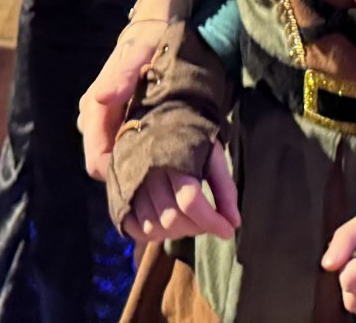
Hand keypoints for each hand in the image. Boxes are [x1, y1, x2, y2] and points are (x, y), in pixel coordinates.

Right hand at [78, 19, 166, 179]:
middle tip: (166, 174)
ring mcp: (105, 121)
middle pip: (107, 165)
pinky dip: (142, 152)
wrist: (154, 26)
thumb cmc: (148, 40)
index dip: (120, 176)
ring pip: (117, 157)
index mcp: (95, 108)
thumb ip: (123, 74)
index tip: (151, 178)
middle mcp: (94, 119)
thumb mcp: (141, 51)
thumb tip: (101, 98)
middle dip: (133, 173)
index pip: (97, 161)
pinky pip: (125, 146)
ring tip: (168, 163)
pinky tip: (165, 150)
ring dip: (138, 164)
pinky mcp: (118, 119)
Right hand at [121, 141, 240, 243]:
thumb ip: (225, 188)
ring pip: (154, 228)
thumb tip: (234, 224)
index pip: (191, 200)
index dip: (211, 221)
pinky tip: (169, 226)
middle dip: (198, 228)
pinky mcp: (120, 197)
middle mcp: (148, 174)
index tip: (229, 231)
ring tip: (191, 221)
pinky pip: (135, 230)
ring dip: (178, 233)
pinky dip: (155, 236)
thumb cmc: (191, 139)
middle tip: (210, 222)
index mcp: (174, 158)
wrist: (158, 120)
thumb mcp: (213, 155)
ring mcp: (130, 187)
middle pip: (172, 218)